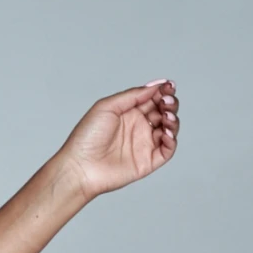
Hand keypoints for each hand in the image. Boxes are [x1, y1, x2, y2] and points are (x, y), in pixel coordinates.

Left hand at [57, 78, 178, 200]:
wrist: (80, 166)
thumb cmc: (86, 138)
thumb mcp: (107, 107)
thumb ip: (132, 96)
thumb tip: (154, 86)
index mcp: (128, 113)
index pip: (152, 99)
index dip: (162, 91)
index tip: (168, 86)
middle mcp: (137, 127)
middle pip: (163, 112)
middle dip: (169, 103)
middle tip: (166, 101)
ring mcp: (144, 144)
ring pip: (169, 129)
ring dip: (173, 120)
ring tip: (166, 116)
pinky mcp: (148, 161)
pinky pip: (167, 149)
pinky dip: (172, 140)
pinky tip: (166, 132)